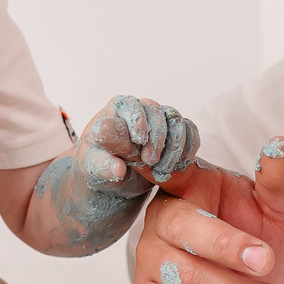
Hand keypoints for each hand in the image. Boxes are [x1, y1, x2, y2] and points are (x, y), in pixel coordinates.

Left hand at [75, 96, 199, 195]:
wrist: (116, 177)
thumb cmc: (99, 165)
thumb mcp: (93, 167)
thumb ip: (102, 165)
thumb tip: (118, 169)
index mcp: (117, 109)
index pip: (132, 106)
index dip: (138, 121)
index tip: (138, 141)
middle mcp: (141, 109)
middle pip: (157, 112)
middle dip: (156, 139)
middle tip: (150, 161)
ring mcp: (160, 119)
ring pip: (176, 121)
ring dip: (173, 146)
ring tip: (161, 169)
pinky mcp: (175, 132)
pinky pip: (190, 130)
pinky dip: (188, 147)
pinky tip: (180, 164)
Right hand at [131, 137, 283, 283]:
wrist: (252, 279)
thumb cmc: (258, 231)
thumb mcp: (279, 204)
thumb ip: (279, 178)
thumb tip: (282, 145)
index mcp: (185, 190)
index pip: (174, 175)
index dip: (174, 173)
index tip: (163, 165)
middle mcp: (159, 224)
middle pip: (185, 236)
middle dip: (233, 255)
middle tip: (272, 266)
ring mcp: (150, 266)